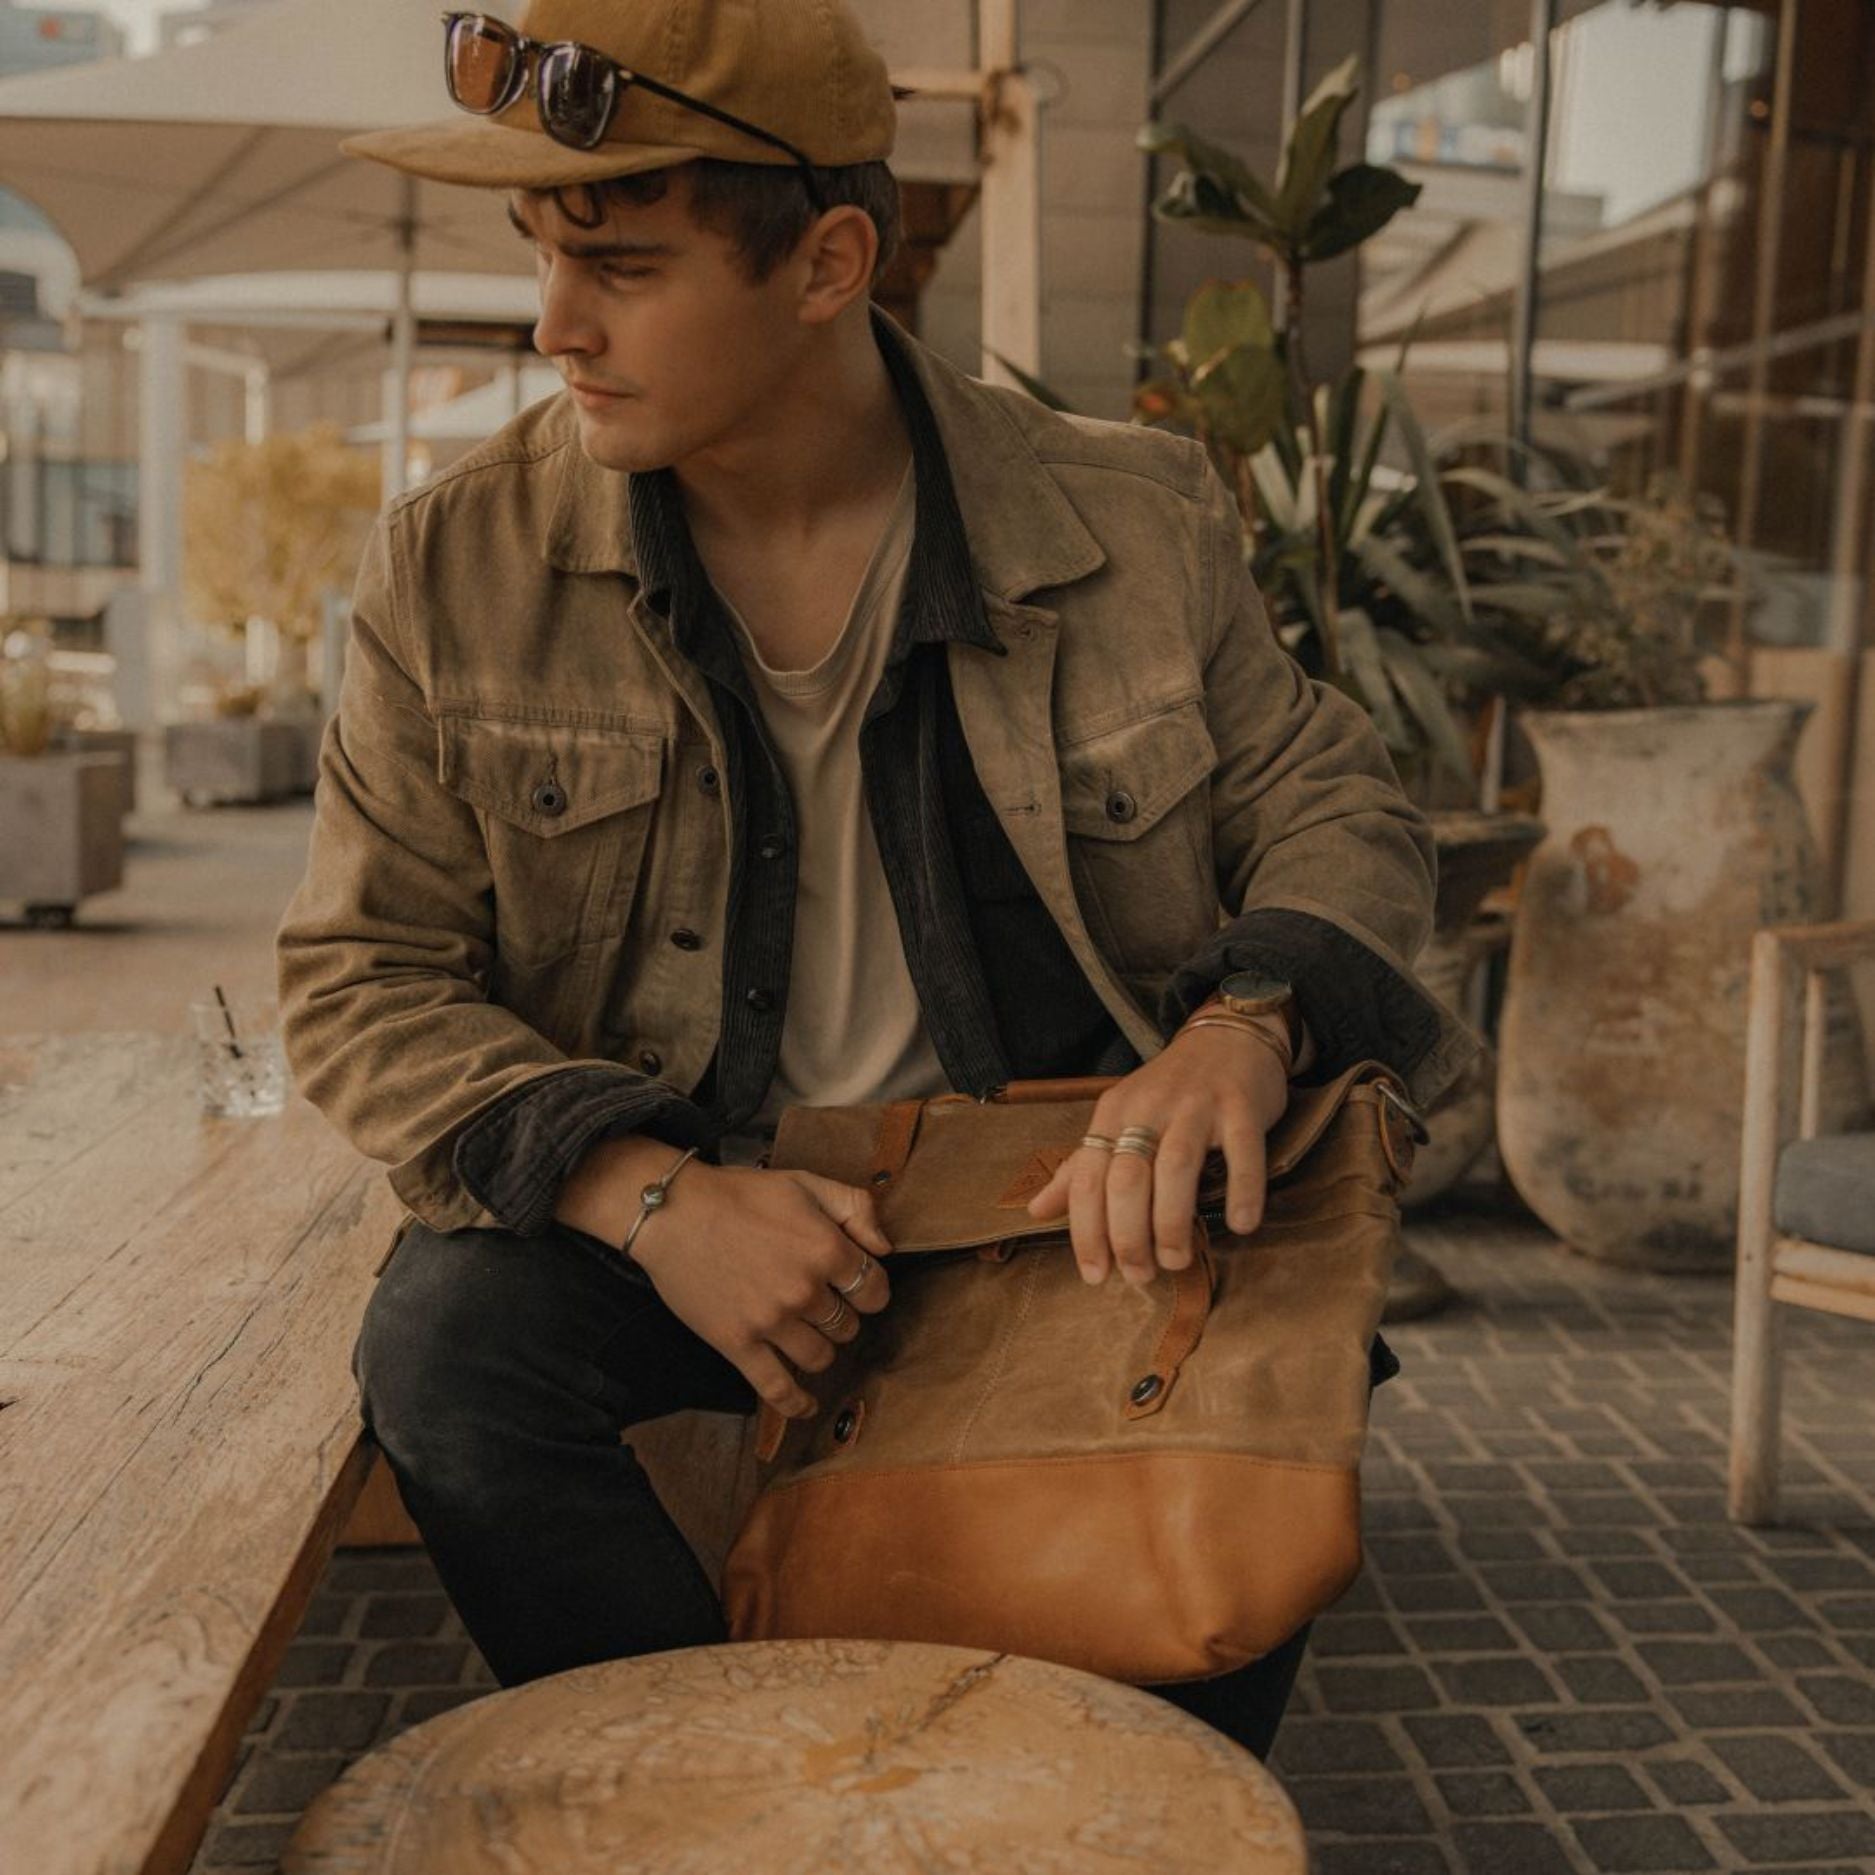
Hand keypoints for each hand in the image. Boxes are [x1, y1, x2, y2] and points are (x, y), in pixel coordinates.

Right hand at [627, 1162, 893, 1421]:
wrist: (673, 1213)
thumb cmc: (739, 1195)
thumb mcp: (805, 1183)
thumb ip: (855, 1208)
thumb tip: (885, 1247)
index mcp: (826, 1248)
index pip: (874, 1290)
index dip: (870, 1290)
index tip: (857, 1287)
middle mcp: (805, 1290)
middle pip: (848, 1325)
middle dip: (840, 1315)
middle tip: (820, 1302)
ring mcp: (772, 1321)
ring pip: (820, 1357)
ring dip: (820, 1347)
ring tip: (805, 1332)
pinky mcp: (739, 1344)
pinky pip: (777, 1388)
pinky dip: (796, 1403)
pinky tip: (806, 1406)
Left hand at [1025, 1025, 1290, 1287]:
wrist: (1228, 1038)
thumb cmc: (1169, 1092)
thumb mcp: (1118, 1121)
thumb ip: (1080, 1168)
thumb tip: (1035, 1211)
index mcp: (1112, 1113)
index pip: (1087, 1179)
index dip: (1087, 1232)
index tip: (1095, 1276)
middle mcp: (1149, 1107)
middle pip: (1127, 1179)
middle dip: (1129, 1237)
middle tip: (1142, 1275)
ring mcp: (1196, 1105)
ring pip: (1175, 1168)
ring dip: (1173, 1223)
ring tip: (1177, 1261)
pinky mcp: (1241, 1105)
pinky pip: (1242, 1152)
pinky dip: (1242, 1191)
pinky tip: (1240, 1225)